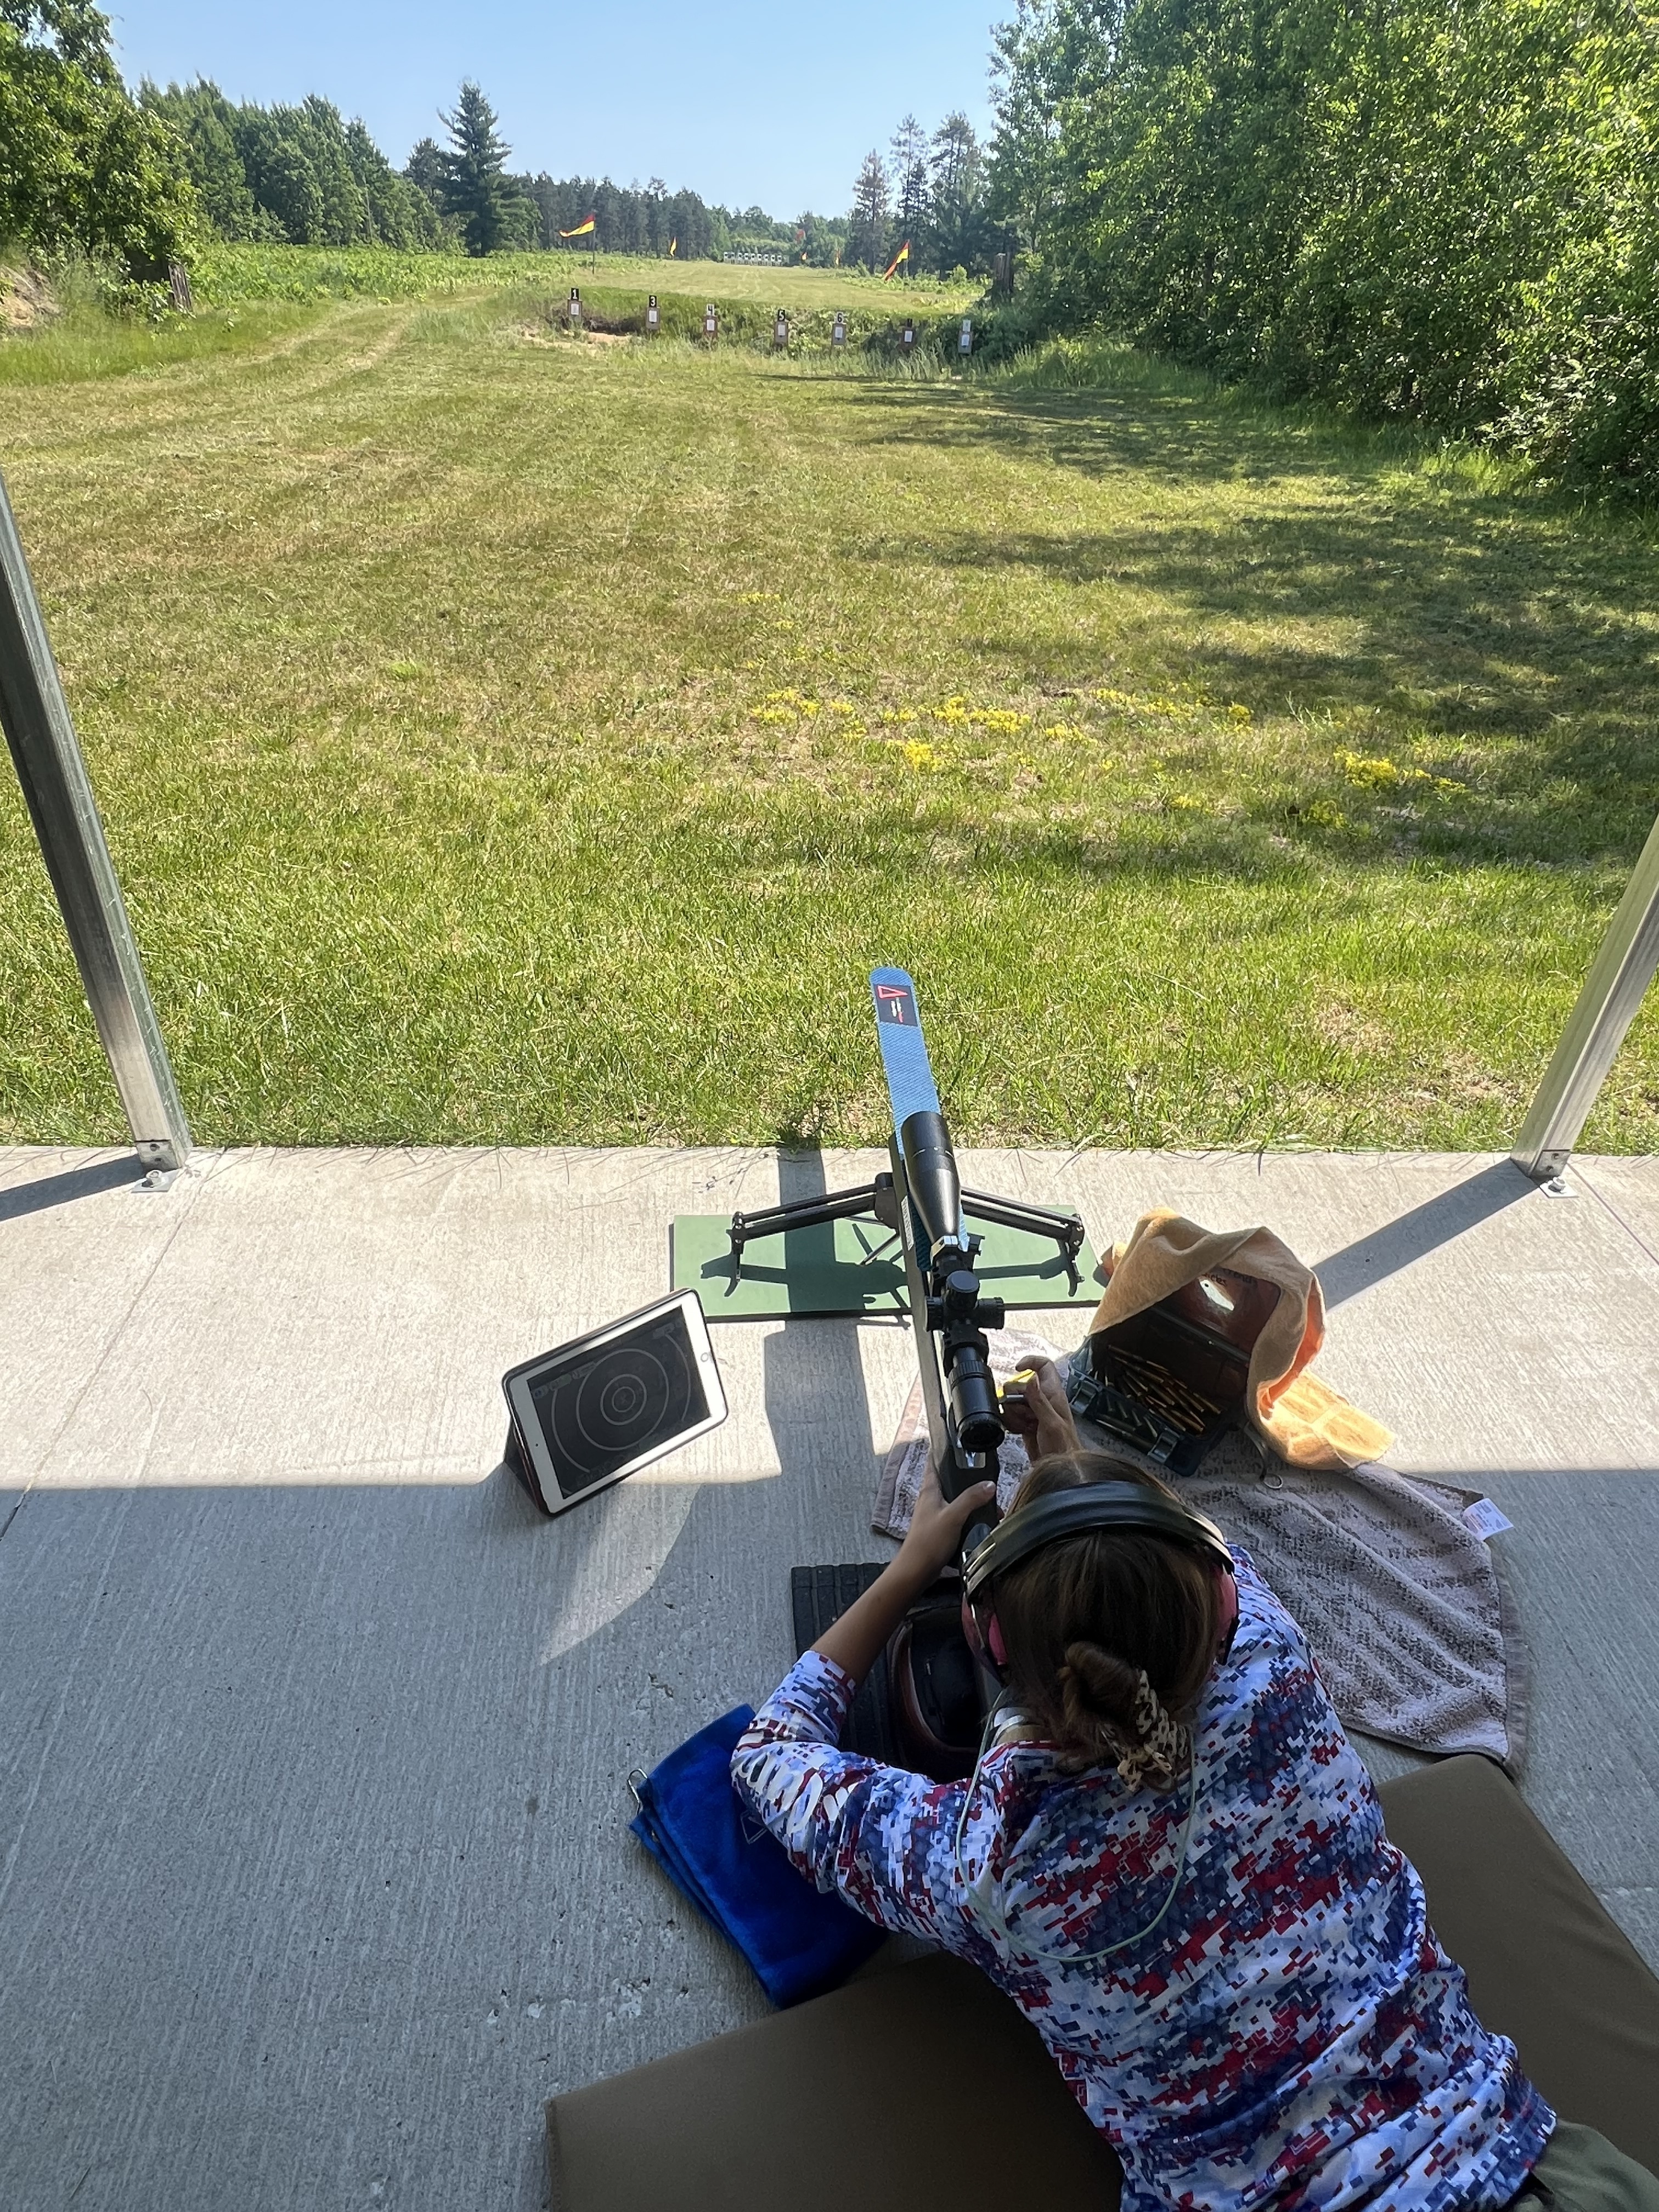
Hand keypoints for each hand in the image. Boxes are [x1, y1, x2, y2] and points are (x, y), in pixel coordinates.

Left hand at [896, 1461, 997, 1587]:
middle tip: (984, 1477)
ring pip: (954, 1500)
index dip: (942, 1451)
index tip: (954, 1442)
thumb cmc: (928, 1542)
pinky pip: (956, 1517)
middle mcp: (930, 1500)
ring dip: (970, 1501)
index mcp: (930, 1491)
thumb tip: (989, 1484)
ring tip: (989, 1504)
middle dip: (966, 1479)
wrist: (917, 1570)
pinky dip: (968, 1517)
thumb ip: (971, 1498)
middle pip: (948, 1482)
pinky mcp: (939, 1529)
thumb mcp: (954, 1516)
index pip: (934, 1462)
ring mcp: (934, 1515)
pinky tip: (979, 1522)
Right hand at [999, 1355, 1079, 1459]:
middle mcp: (1042, 1400)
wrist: (1059, 1468)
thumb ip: (1039, 1401)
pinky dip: (1012, 1424)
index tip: (1017, 1368)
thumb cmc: (1064, 1448)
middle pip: (1018, 1386)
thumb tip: (1031, 1379)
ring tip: (1026, 1426)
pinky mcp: (1024, 1423)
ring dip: (1014, 1415)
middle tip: (1026, 1414)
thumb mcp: (1051, 1423)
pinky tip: (1021, 1431)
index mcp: (1053, 1394)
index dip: (1030, 1362)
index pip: (1044, 1366)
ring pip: (1011, 1402)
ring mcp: (1032, 1412)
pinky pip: (1010, 1416)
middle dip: (1016, 1400)